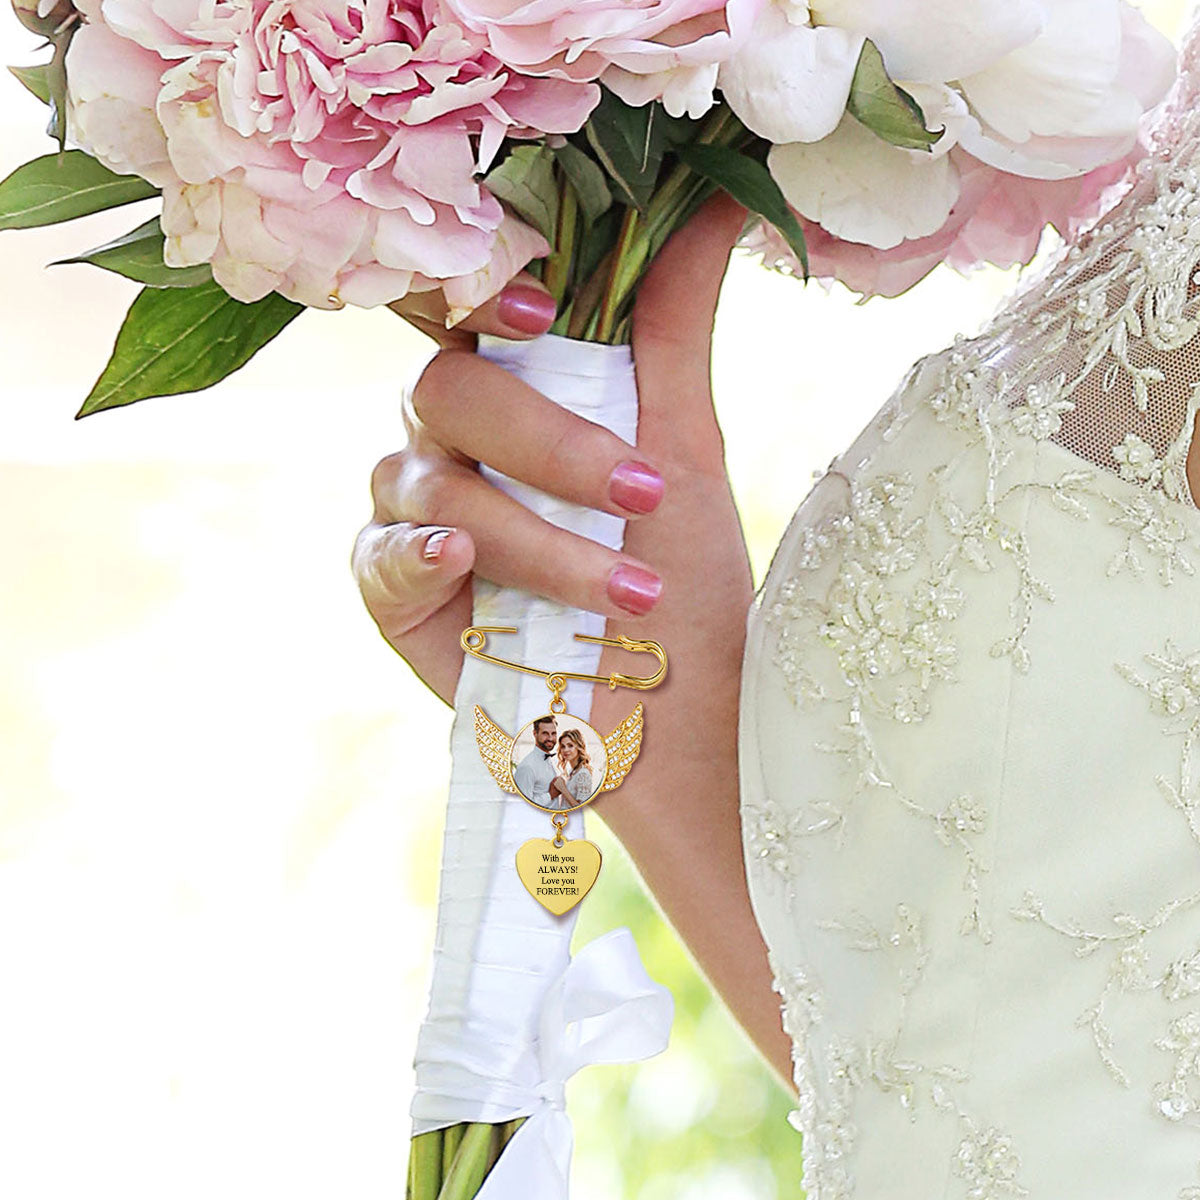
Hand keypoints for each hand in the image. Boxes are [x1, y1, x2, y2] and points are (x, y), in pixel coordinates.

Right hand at [354, 193, 792, 1083]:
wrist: (674, 718)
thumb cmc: (686, 583)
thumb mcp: (686, 449)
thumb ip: (672, 326)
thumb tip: (723, 194)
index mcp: (518, 394)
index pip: (462, 311)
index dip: (478, 293)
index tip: (540, 307)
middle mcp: (455, 444)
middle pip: (445, 390)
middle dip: (547, 441)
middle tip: (645, 493)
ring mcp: (416, 517)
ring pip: (425, 478)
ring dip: (534, 531)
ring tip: (627, 590)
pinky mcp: (393, 593)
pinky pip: (375, 554)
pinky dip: (417, 552)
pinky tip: (461, 563)